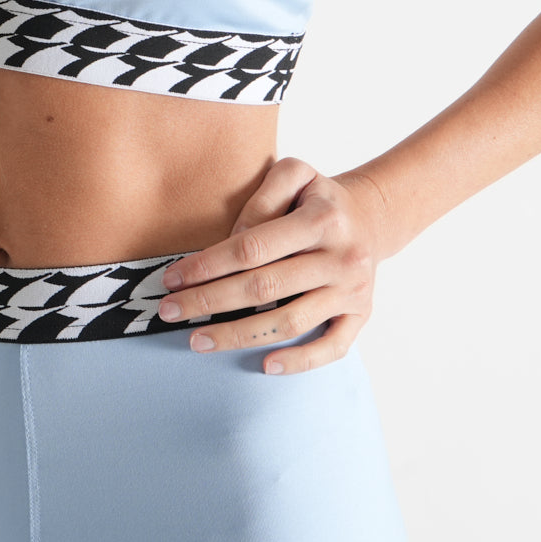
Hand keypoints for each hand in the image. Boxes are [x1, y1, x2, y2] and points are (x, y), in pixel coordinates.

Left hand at [156, 157, 389, 374]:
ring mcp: (353, 290)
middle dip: (210, 302)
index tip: (172, 277)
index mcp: (323, 219)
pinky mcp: (361, 315)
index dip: (209, 265)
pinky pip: (332, 348)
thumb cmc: (317, 197)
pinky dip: (299, 362)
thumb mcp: (295, 175)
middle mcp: (342, 257)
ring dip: (238, 335)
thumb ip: (262, 198)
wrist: (370, 217)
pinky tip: (263, 366)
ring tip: (197, 341)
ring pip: (291, 322)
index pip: (253, 247)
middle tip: (169, 311)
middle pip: (265, 288)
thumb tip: (233, 239)